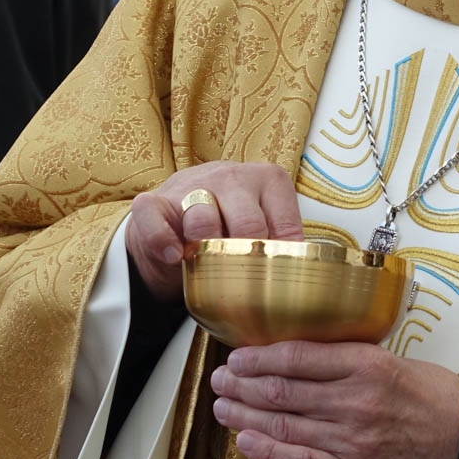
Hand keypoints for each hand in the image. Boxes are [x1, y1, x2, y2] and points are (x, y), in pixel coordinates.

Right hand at [124, 161, 304, 301]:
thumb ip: (283, 245)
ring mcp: (190, 185)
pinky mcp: (152, 202)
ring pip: (203, 218)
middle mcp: (232, 176)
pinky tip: (173, 257)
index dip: (280, 260)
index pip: (285, 225)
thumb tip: (306, 281)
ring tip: (205, 267)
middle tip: (241, 282)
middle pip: (248, 224)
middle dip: (245, 259)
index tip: (274, 281)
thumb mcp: (262, 228)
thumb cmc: (228, 228)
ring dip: (204, 248)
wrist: (173, 221)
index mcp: (268, 180)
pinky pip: (155, 220)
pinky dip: (163, 241)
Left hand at [211, 341, 458, 458]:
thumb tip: (291, 359)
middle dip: (242, 386)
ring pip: (283, 425)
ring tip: (224, 408)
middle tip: (221, 380)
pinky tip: (247, 441)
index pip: (296, 357)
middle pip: (281, 391)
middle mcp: (354, 400)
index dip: (258, 358)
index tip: (238, 357)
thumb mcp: (388, 361)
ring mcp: (351, 438)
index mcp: (364, 365)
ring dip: (245, 417)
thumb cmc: (429, 397)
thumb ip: (343, 361)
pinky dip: (268, 451)